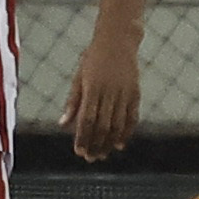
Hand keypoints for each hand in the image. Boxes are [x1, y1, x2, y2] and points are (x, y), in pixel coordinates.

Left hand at [63, 26, 142, 161]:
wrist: (118, 40)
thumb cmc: (93, 58)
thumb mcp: (78, 77)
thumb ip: (73, 102)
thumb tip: (63, 124)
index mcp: (92, 88)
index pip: (87, 119)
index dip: (83, 137)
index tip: (79, 151)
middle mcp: (109, 92)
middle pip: (103, 126)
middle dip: (96, 144)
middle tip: (90, 158)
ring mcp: (124, 93)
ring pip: (117, 124)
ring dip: (109, 142)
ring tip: (102, 154)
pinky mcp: (135, 93)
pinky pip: (131, 117)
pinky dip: (126, 132)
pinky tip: (119, 144)